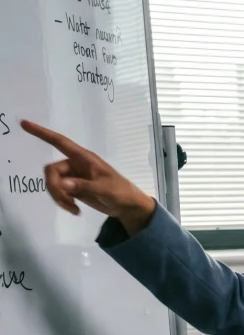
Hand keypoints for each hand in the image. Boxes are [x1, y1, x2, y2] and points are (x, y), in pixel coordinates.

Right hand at [21, 120, 156, 235]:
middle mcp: (75, 165)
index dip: (42, 133)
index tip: (24, 124)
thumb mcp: (104, 189)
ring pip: (53, 183)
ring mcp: (73, 177)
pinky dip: (62, 202)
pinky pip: (59, 192)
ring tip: (73, 209)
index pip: (60, 142)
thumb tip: (62, 184)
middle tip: (66, 202)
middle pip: (52, 171)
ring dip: (59, 197)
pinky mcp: (73, 188)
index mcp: (84, 158)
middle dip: (54, 187)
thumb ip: (83, 186)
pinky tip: (75, 210)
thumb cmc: (121, 192)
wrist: (128, 206)